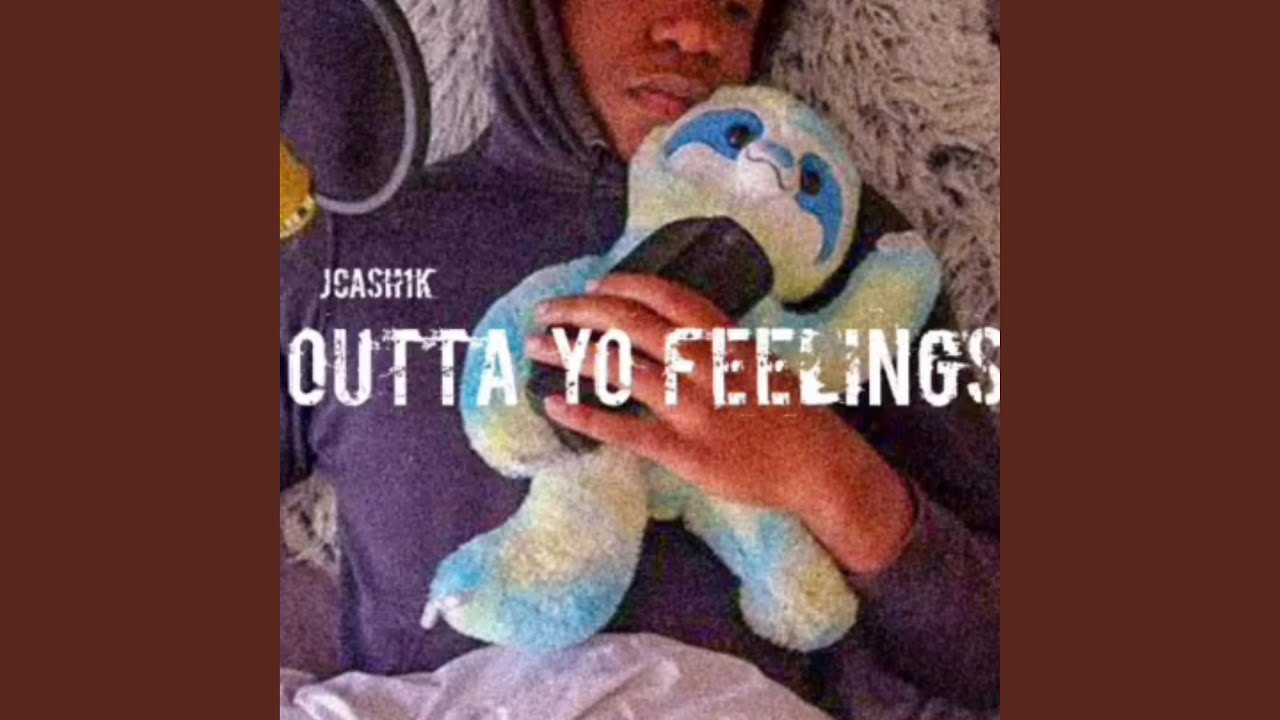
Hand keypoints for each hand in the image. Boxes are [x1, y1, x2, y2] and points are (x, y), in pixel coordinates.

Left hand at [525, 273, 915, 574]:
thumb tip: (668, 326)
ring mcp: (696, 408)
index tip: (595, 284)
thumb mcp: (758, 360)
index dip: (625, 284)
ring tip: (535, 347)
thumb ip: (716, 343)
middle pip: (633, 324)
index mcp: (727, 339)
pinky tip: (555, 406)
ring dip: (572, 354)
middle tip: (546, 312)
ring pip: (623, 370)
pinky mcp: (687, 452)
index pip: (668, 296)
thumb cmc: (788, 411)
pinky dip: (588, 416)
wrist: (819, 466)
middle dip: (581, 311)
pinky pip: (628, 430)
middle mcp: (708, 365)